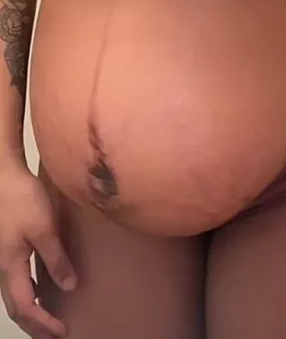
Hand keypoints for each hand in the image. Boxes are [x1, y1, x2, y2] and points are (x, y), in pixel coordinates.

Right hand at [0, 162, 76, 336]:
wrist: (4, 175)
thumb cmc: (22, 200)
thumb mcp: (43, 230)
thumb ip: (55, 259)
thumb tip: (69, 286)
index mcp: (10, 267)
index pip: (24, 308)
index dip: (42, 324)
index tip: (62, 331)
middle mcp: (3, 267)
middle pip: (15, 306)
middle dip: (34, 325)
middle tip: (54, 335)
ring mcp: (3, 257)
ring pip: (14, 294)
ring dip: (30, 310)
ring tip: (48, 318)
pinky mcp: (8, 245)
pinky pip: (16, 279)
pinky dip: (28, 292)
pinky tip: (41, 286)